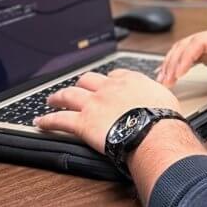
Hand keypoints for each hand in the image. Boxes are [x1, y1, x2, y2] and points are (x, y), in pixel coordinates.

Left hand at [35, 69, 179, 152]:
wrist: (153, 131)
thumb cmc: (163, 118)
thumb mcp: (165, 98)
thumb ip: (157, 95)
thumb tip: (160, 100)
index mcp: (129, 81)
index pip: (113, 75)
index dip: (105, 81)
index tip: (104, 84)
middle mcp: (108, 89)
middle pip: (87, 80)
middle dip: (79, 84)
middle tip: (74, 89)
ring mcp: (93, 104)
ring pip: (69, 96)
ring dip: (57, 98)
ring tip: (51, 100)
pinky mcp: (83, 123)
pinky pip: (60, 120)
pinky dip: (47, 121)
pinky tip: (40, 123)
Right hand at [156, 26, 206, 92]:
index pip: (199, 43)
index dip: (185, 58)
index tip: (177, 75)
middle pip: (188, 44)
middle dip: (173, 62)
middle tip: (165, 82)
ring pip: (185, 48)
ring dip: (172, 62)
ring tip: (163, 80)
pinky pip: (190, 55)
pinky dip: (178, 63)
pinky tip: (170, 74)